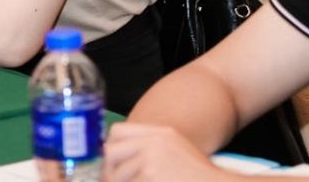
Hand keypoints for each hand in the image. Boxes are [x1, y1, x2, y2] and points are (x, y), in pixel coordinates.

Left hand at [103, 123, 223, 181]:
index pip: (117, 133)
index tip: (112, 165)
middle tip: (115, 181)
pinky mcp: (150, 177)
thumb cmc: (198, 176)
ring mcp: (151, 161)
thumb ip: (149, 149)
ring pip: (116, 175)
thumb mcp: (176, 151)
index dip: (111, 151)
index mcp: (160, 133)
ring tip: (140, 181)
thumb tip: (115, 160)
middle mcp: (153, 143)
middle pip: (111, 153)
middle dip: (110, 171)